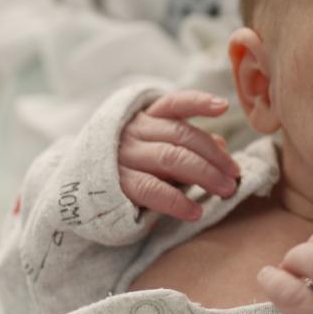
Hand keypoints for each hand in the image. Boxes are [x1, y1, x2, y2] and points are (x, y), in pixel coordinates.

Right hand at [118, 90, 241, 221]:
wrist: (78, 188)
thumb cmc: (130, 165)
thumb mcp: (157, 148)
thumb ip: (187, 144)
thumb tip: (223, 146)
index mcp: (146, 117)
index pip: (174, 103)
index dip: (198, 102)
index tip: (222, 106)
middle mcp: (134, 132)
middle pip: (182, 136)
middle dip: (214, 155)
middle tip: (235, 174)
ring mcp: (124, 156)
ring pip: (171, 158)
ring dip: (204, 174)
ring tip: (226, 190)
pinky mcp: (116, 184)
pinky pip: (151, 189)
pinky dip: (177, 201)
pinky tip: (195, 211)